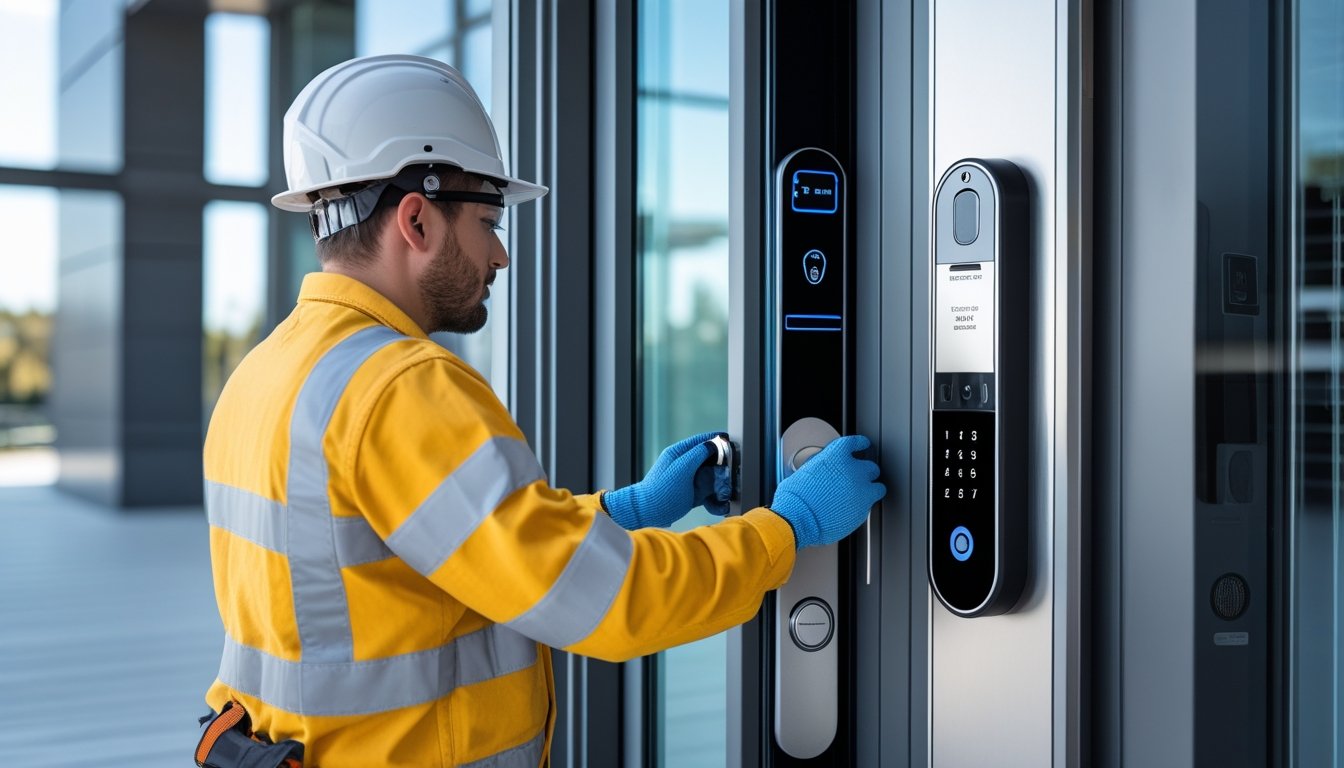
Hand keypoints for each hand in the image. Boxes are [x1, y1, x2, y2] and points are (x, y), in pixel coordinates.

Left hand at [602, 431, 732, 528]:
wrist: (646, 514)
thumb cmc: (661, 490)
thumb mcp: (682, 468)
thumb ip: (698, 454)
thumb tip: (714, 444)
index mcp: (680, 453)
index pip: (702, 441)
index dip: (718, 441)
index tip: (732, 444)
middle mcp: (685, 465)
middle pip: (710, 461)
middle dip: (722, 468)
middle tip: (731, 475)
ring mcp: (688, 480)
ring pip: (711, 477)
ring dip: (720, 485)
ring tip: (726, 493)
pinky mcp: (691, 495)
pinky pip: (708, 493)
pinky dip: (715, 499)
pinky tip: (718, 505)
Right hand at [770, 434, 884, 548]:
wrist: (798, 518)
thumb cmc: (795, 496)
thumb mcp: (805, 471)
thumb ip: (821, 468)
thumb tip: (822, 472)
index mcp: (837, 455)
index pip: (855, 442)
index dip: (860, 444)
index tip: (863, 444)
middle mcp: (853, 471)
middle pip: (871, 467)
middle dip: (865, 473)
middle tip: (856, 479)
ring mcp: (861, 491)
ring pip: (878, 488)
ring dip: (870, 490)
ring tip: (859, 496)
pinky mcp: (863, 511)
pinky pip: (869, 506)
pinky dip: (862, 507)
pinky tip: (850, 510)